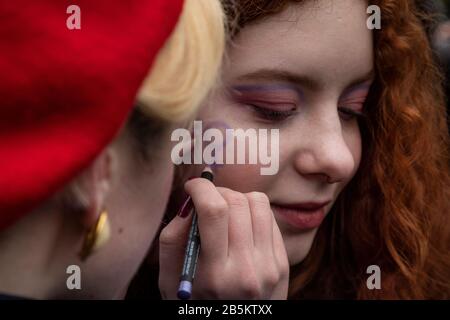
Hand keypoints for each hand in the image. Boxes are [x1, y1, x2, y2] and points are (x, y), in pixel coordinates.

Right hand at [158, 177, 288, 298]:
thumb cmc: (196, 303)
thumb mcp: (171, 280)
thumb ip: (173, 239)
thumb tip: (190, 202)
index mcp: (214, 274)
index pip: (214, 212)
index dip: (201, 188)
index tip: (192, 186)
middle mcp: (246, 269)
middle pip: (237, 202)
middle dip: (217, 191)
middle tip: (206, 200)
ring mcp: (269, 266)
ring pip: (258, 203)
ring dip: (237, 198)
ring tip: (225, 212)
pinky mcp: (282, 263)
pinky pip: (270, 217)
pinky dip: (252, 212)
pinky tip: (241, 227)